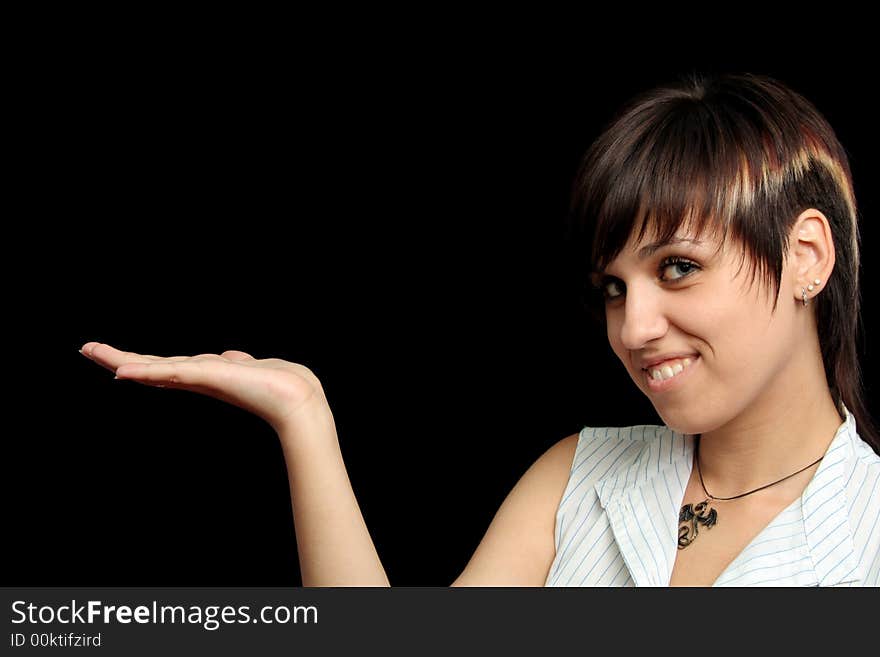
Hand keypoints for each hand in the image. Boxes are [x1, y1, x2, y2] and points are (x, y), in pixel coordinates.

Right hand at [80, 342, 331, 432]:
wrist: (296, 399)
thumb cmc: (279, 386)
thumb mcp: (250, 367)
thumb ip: (235, 363)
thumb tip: (229, 357)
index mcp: (205, 375)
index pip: (165, 366)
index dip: (139, 363)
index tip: (114, 359)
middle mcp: (198, 378)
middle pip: (151, 366)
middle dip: (118, 359)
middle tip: (87, 349)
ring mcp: (200, 379)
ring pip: (154, 367)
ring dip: (122, 360)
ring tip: (94, 352)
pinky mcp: (207, 377)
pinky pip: (170, 372)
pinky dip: (147, 371)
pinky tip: (124, 371)